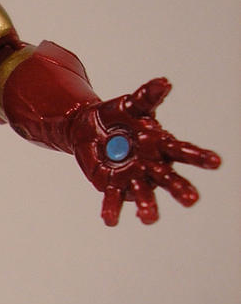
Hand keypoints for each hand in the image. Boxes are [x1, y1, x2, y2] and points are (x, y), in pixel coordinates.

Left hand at [68, 78, 220, 225]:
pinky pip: (112, 199)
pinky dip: (112, 210)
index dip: (199, 157)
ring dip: (147, 206)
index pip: (183, 152)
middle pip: (169, 179)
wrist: (88, 126)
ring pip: (143, 194)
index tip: (216, 162)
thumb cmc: (118, 115)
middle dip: (180, 189)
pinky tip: (110, 221)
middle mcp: (151, 165)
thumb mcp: (132, 104)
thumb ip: (148, 96)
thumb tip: (165, 82)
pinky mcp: (111, 184)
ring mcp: (132, 177)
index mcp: (159, 145)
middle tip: (192, 199)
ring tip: (149, 218)